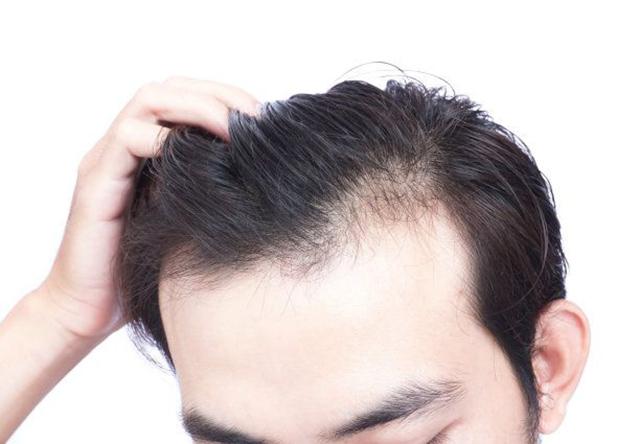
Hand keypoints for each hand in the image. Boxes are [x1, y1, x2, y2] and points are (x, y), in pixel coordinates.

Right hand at [35, 76, 260, 340]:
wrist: (88, 310)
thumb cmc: (141, 270)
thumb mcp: (187, 222)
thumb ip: (207, 190)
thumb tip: (259, 176)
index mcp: (148, 152)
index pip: (185, 97)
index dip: (226, 98)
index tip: (263, 121)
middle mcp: (125, 147)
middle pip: (170, 88)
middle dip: (219, 94)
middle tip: (256, 118)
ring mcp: (108, 160)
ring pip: (150, 100)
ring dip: (199, 106)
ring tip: (234, 130)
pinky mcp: (96, 181)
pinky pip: (129, 137)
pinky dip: (167, 138)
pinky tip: (200, 158)